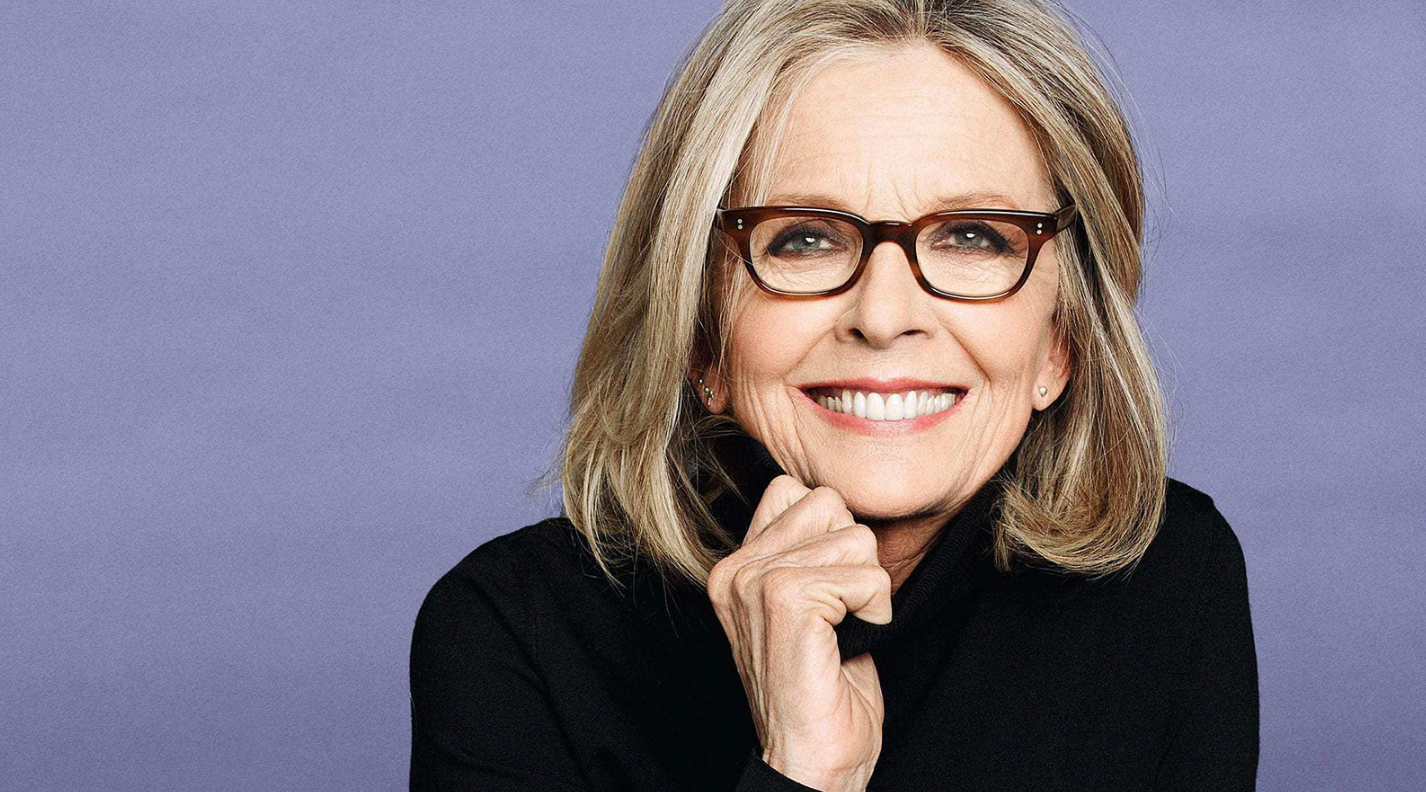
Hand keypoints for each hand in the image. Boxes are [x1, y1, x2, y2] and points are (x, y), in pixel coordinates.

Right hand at [707, 475, 891, 791]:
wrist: (812, 759)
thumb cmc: (821, 688)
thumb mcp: (808, 606)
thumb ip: (807, 552)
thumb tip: (839, 505)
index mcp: (735, 567)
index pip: (795, 491)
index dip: (831, 532)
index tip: (831, 588)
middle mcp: (736, 570)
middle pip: (830, 505)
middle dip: (854, 556)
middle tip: (840, 612)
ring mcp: (756, 583)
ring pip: (855, 539)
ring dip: (868, 588)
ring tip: (845, 630)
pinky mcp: (786, 602)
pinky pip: (864, 576)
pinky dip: (875, 610)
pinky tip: (852, 641)